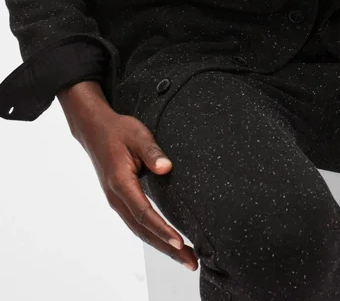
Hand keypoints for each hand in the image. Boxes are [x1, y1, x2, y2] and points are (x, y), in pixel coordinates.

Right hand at [75, 107, 198, 270]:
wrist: (95, 130)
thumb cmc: (119, 131)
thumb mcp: (138, 135)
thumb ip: (153, 152)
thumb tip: (166, 168)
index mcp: (121, 183)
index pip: (144, 213)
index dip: (162, 229)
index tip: (180, 242)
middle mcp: (116, 197)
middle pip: (143, 230)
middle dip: (167, 248)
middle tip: (191, 262)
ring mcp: (117, 201)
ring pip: (140, 230)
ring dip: (162, 246)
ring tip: (185, 258)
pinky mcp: (121, 200)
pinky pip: (137, 223)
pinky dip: (153, 236)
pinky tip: (167, 242)